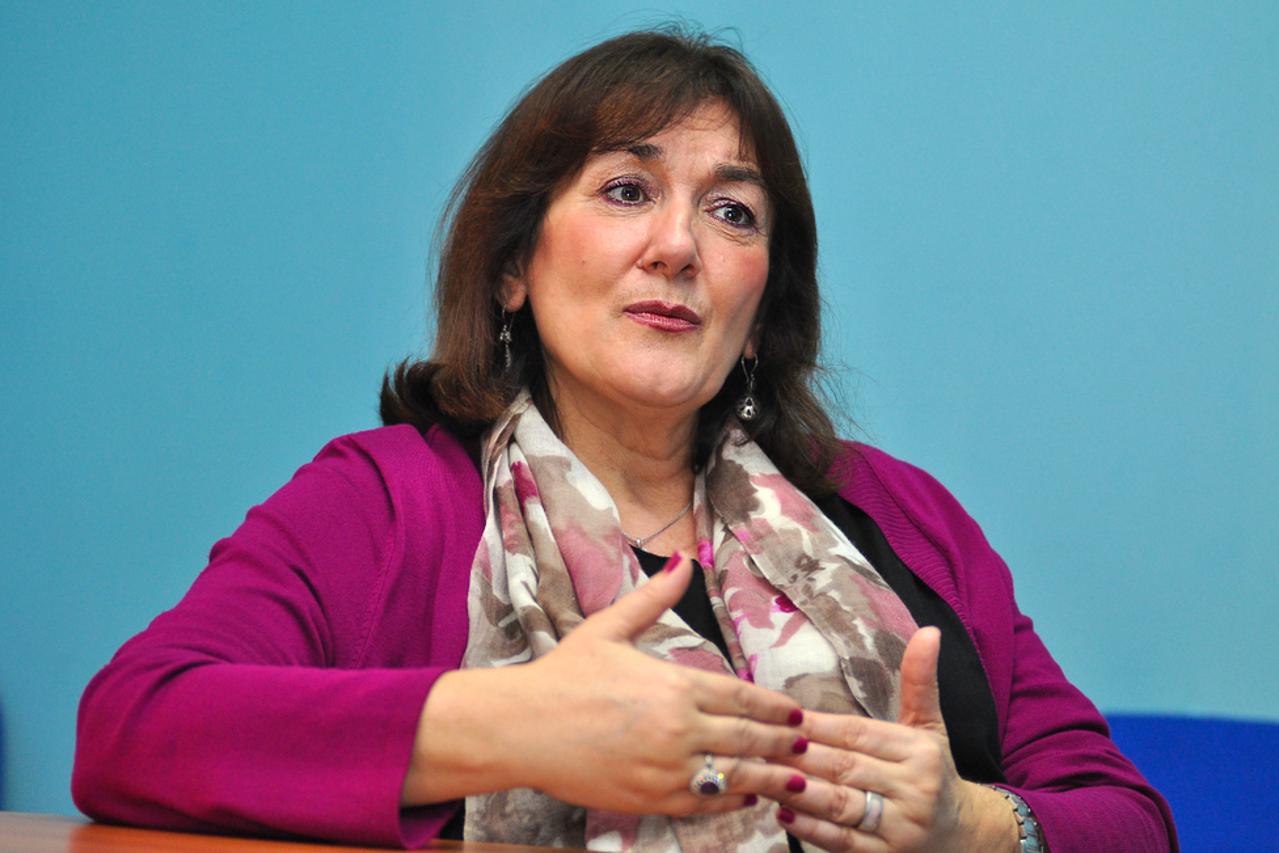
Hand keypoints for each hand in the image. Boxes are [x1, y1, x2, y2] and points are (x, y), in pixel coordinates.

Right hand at [404, 553, 810, 814]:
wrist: (521, 728)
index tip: (796, 715)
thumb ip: (654, 597)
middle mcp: (679, 728)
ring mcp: (667, 768)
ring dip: (770, 778)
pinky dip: (732, 801)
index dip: (774, 709)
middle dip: (783, 744)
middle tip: (808, 747)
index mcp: (674, 684)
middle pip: (749, 738)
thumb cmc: (563, 675)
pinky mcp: (651, 798)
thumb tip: (683, 559)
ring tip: (796, 779)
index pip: (742, 697)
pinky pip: (705, 804)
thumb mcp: (609, 628)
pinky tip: (748, 797)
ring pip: (735, 775)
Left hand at [773, 627, 1018, 851]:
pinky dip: (811, 830)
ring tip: (762, 774)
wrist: (965, 837)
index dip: (817, 726)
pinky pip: (844, 842)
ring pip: (840, 805)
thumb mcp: (929, 727)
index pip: (858, 734)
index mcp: (919, 751)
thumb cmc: (934, 773)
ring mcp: (900, 827)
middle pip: (844, 767)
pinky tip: (783, 813)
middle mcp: (913, 788)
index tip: (781, 717)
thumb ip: (919, 681)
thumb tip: (928, 630)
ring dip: (797, 790)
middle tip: (757, 743)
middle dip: (798, 755)